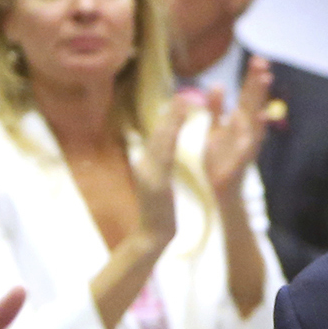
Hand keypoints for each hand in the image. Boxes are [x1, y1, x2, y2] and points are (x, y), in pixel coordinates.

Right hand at [132, 97, 192, 250]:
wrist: (153, 234)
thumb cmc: (158, 209)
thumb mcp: (157, 181)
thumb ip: (157, 162)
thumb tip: (159, 143)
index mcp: (149, 162)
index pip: (160, 135)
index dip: (169, 116)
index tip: (180, 98)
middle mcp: (145, 164)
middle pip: (159, 134)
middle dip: (170, 113)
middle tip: (182, 94)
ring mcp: (149, 174)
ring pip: (161, 142)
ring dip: (171, 121)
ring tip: (182, 104)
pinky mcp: (155, 184)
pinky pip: (163, 160)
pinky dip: (168, 143)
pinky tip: (173, 130)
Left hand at [201, 56, 273, 204]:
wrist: (218, 190)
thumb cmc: (217, 159)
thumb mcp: (214, 129)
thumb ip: (216, 108)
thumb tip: (219, 84)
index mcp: (239, 121)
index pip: (247, 95)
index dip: (252, 78)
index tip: (258, 59)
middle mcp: (246, 130)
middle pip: (253, 102)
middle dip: (258, 83)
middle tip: (263, 63)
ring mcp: (247, 144)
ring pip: (256, 119)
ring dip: (260, 98)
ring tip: (265, 80)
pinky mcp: (243, 158)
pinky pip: (250, 142)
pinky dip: (255, 130)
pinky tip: (260, 117)